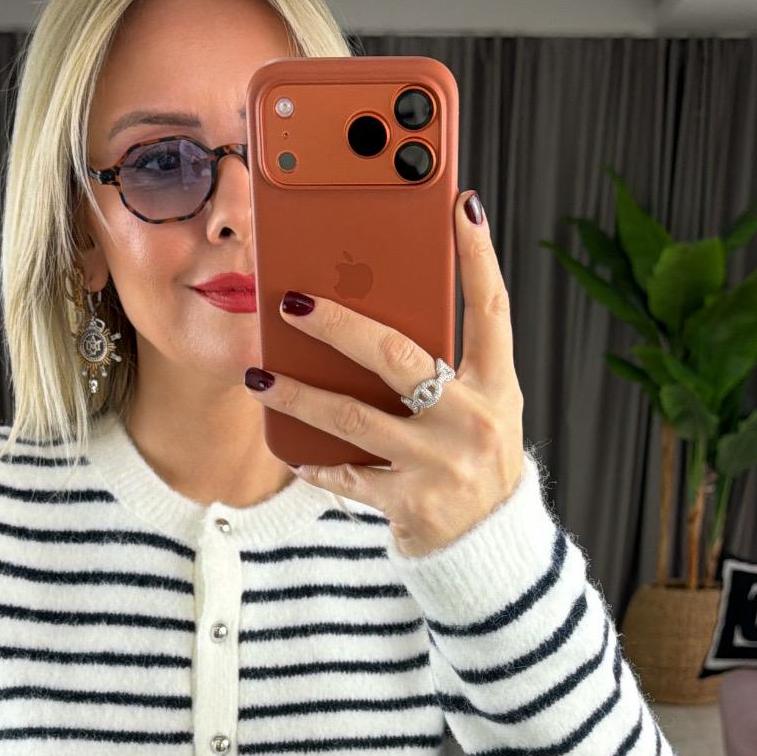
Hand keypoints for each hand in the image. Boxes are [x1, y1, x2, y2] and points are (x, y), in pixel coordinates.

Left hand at [249, 189, 525, 558]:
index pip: (491, 308)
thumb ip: (447, 366)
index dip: (478, 256)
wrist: (491, 550)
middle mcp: (473, 419)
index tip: (462, 205)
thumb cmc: (474, 462)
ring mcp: (440, 463)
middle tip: (290, 300)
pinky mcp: (411, 504)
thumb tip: (378, 308)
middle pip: (396, 355)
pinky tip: (290, 447)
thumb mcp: (481, 409)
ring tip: (259, 377)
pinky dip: (317, 461)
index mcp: (497, 386)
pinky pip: (348, 474)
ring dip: (299, 394)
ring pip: (353, 416)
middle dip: (337, 324)